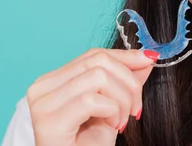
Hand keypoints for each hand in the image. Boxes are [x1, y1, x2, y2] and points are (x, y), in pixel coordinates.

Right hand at [26, 48, 158, 145]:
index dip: (125, 56)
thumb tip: (147, 57)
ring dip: (122, 99)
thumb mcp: (113, 107)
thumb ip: (125, 81)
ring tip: (121, 121)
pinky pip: (91, 101)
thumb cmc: (89, 145)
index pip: (93, 55)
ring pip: (98, 77)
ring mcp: (43, 104)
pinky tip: (112, 126)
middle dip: (128, 81)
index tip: (149, 60)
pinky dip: (111, 111)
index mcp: (54, 81)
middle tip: (136, 108)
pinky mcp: (50, 121)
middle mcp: (42, 88)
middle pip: (97, 61)